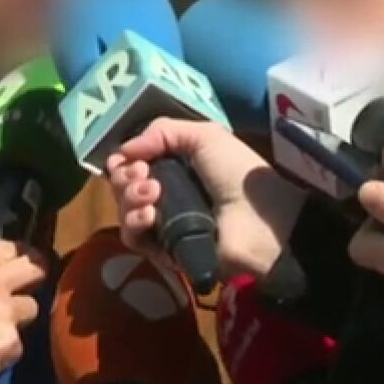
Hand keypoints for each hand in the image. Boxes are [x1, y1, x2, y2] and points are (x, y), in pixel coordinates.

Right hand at [0, 241, 46, 383]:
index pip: (9, 247)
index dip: (13, 258)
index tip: (13, 266)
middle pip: (35, 266)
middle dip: (33, 277)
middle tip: (25, 288)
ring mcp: (4, 311)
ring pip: (32, 306)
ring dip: (19, 317)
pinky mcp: (11, 342)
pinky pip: (20, 342)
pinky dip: (8, 349)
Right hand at [105, 118, 304, 278]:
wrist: (260, 220)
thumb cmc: (237, 173)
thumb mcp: (206, 136)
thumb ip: (163, 131)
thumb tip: (123, 150)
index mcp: (175, 166)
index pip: (133, 163)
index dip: (125, 158)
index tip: (132, 157)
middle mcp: (165, 194)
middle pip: (123, 186)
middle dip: (125, 176)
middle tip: (143, 173)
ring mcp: (163, 224)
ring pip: (124, 211)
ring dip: (129, 197)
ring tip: (151, 192)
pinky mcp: (164, 251)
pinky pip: (134, 239)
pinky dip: (134, 223)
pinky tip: (150, 214)